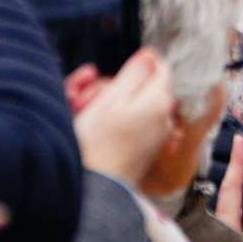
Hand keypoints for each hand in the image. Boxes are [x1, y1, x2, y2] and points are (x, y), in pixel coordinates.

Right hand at [72, 49, 176, 183]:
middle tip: (87, 93)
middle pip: (140, 88)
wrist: (96, 186)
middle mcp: (163, 118)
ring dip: (103, 101)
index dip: (138, 64)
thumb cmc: (100, 143)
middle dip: (111, 85)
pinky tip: (85, 121)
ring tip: (79, 108)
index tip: (115, 70)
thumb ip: (135, 73)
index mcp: (160, 102)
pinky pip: (127, 123)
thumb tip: (151, 55)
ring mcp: (154, 134)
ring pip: (130, 104)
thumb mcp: (112, 97)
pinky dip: (108, 119)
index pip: (161, 68)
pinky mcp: (142, 147)